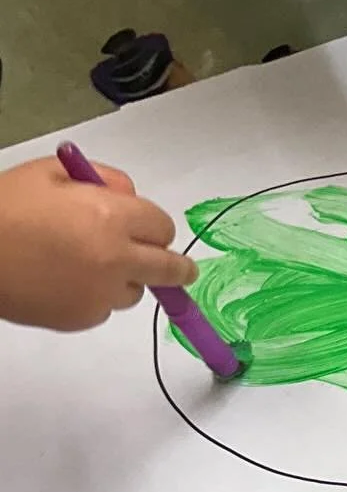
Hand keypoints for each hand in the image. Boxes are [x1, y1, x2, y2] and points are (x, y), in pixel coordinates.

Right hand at [0, 156, 195, 331]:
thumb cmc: (7, 208)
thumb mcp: (52, 173)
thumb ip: (103, 180)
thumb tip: (132, 196)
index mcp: (111, 217)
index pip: (162, 226)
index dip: (156, 227)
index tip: (153, 232)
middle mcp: (115, 259)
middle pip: (169, 270)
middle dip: (177, 269)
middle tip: (183, 272)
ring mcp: (101, 294)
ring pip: (134, 291)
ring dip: (124, 279)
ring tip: (85, 263)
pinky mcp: (83, 318)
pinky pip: (105, 308)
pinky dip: (95, 296)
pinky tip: (65, 280)